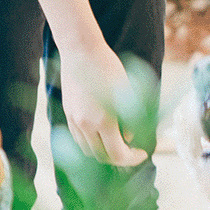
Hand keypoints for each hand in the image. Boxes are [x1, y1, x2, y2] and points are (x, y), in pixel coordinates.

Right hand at [59, 44, 148, 166]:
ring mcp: (74, 121)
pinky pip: (79, 140)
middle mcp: (86, 125)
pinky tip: (102, 136)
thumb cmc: (108, 67)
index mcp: (104, 120)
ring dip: (104, 153)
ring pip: (88, 151)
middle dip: (118, 159)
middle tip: (131, 152)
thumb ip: (131, 119)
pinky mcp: (68, 115)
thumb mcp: (127, 92)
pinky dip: (91, 144)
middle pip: (102, 157)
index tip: (142, 153)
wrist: (81, 50)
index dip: (132, 159)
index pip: (118, 154)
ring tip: (117, 145)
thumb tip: (129, 138)